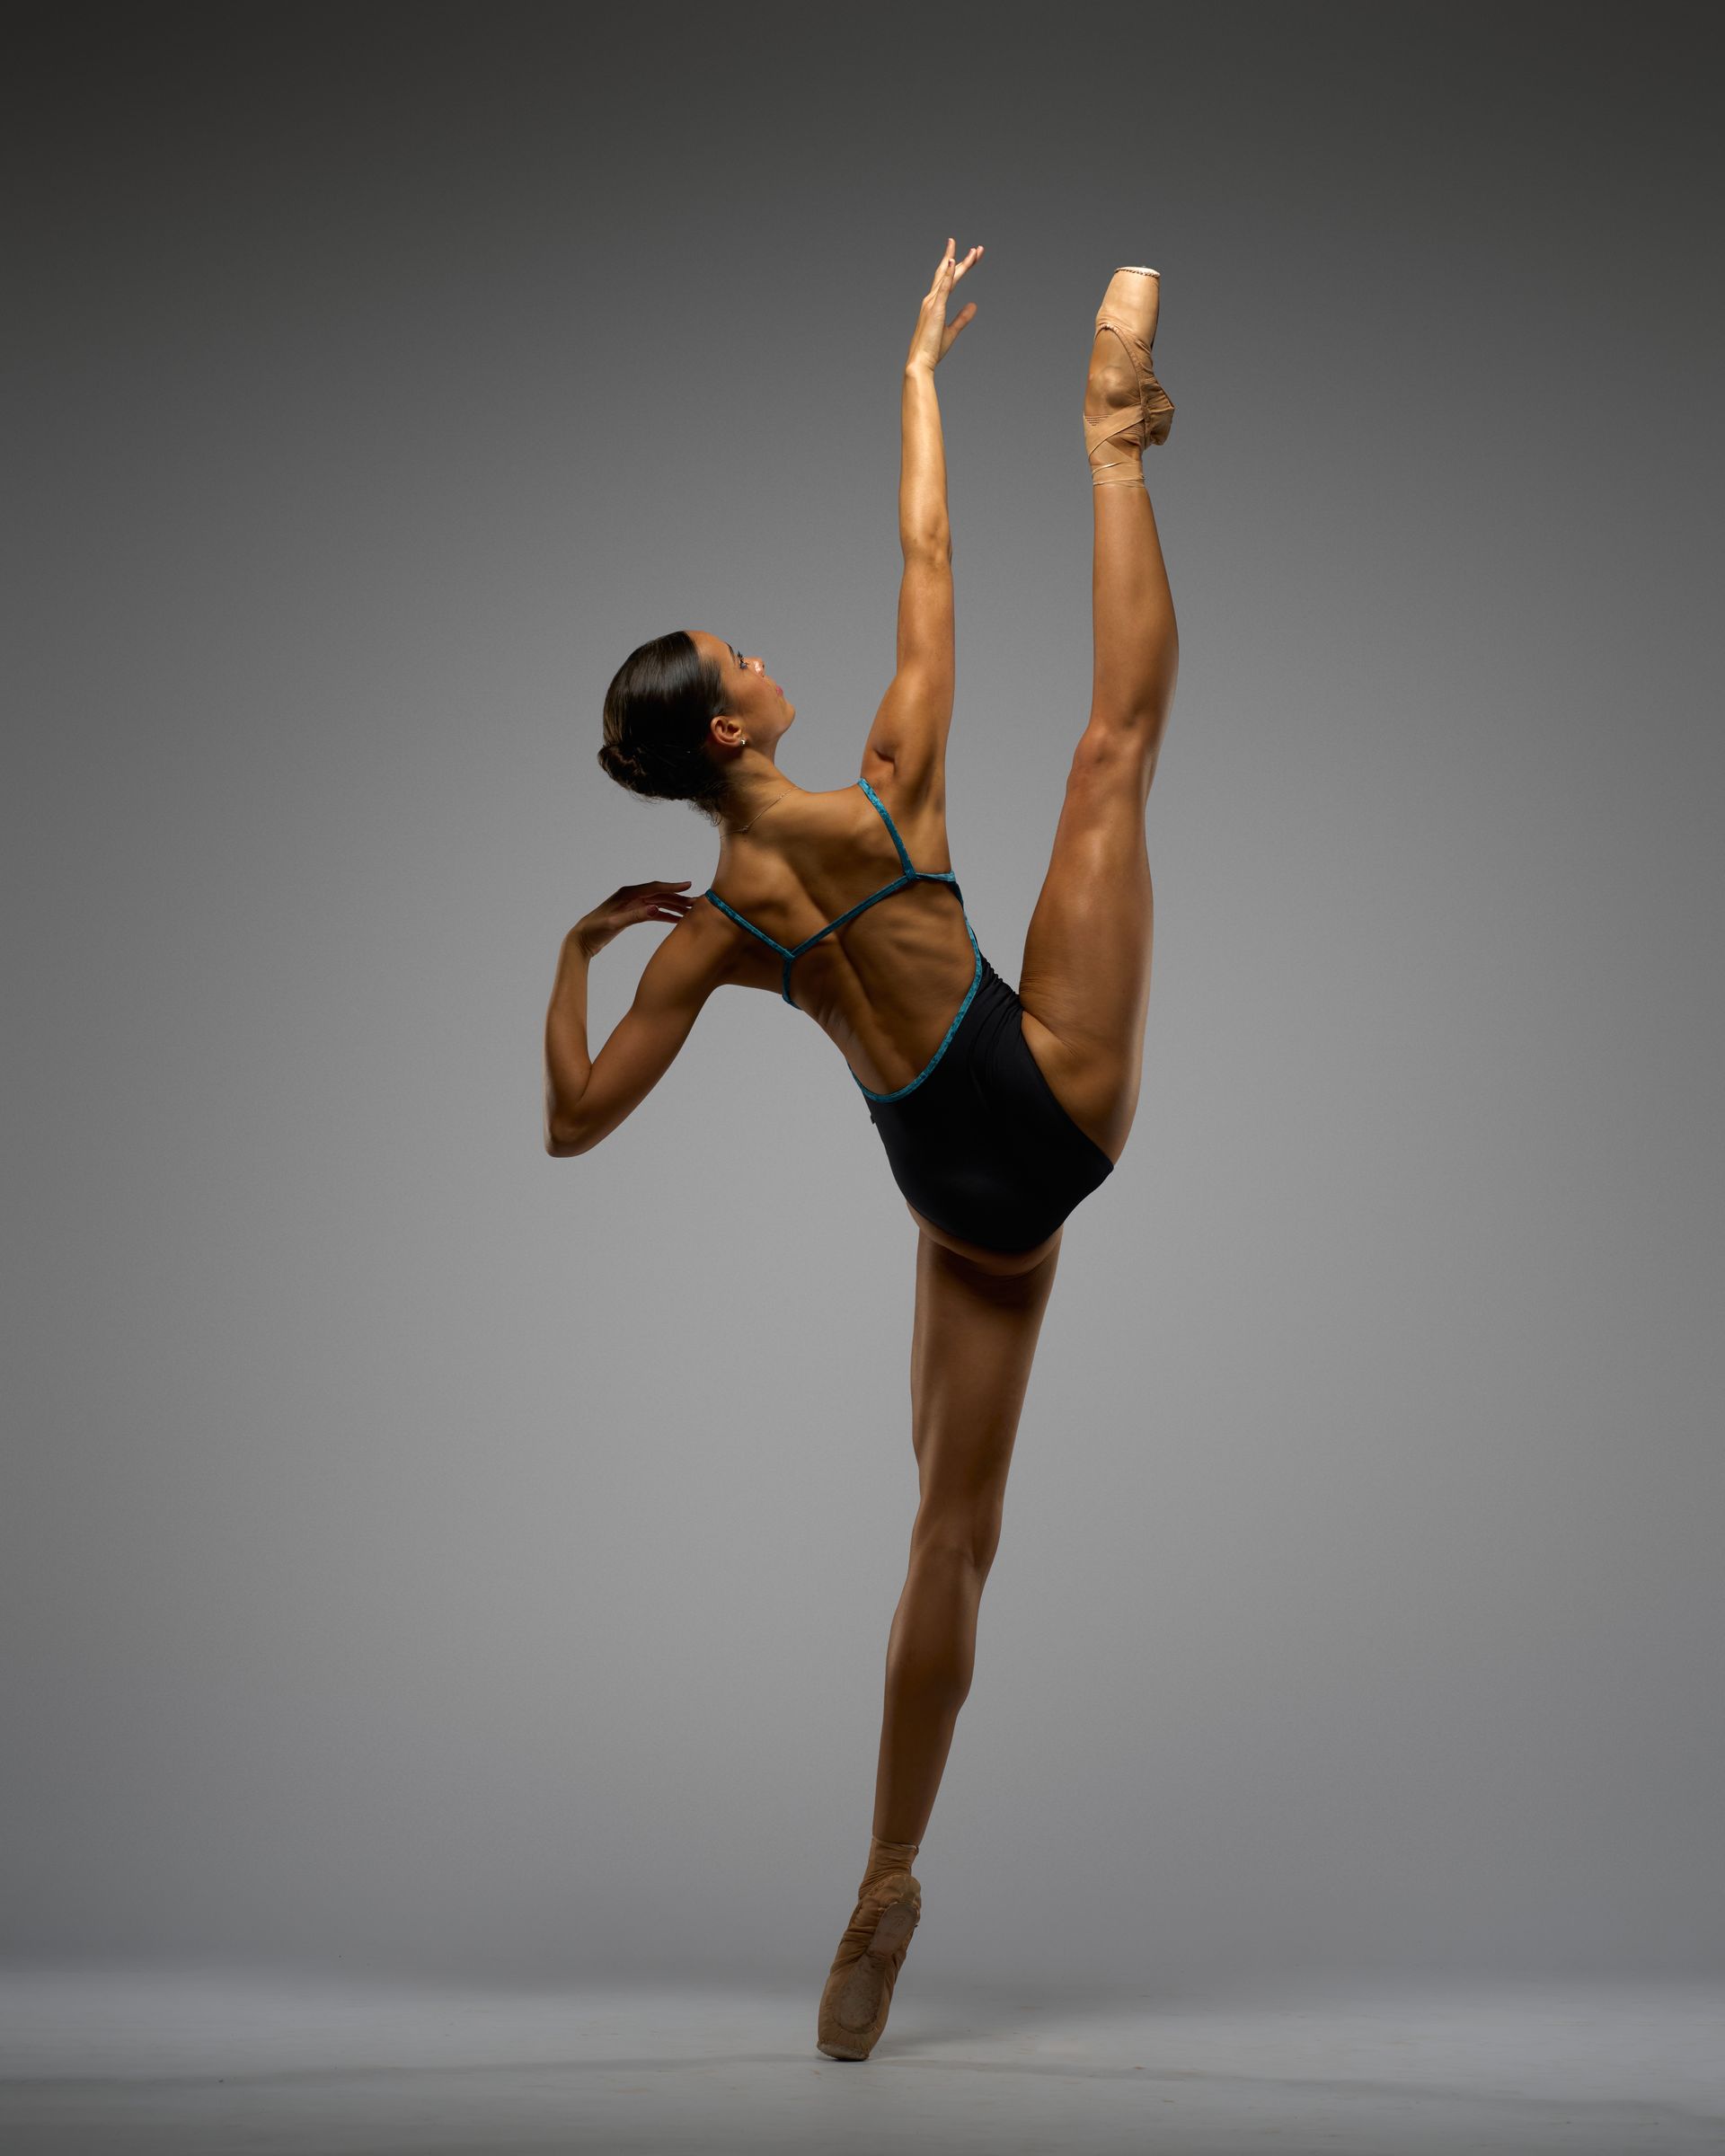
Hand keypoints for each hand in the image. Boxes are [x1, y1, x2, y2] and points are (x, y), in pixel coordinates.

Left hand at [574, 879, 693, 957]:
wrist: (581, 940)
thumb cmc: (594, 930)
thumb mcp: (615, 923)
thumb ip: (635, 916)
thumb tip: (656, 908)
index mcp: (627, 894)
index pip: (655, 887)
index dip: (672, 886)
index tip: (689, 886)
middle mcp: (631, 896)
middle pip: (660, 894)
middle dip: (678, 898)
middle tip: (696, 903)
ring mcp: (632, 905)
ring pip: (658, 903)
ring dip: (674, 907)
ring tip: (690, 912)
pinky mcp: (631, 914)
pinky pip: (653, 913)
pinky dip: (665, 915)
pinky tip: (676, 920)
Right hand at [905, 236, 981, 372]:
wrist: (920, 362)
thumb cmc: (932, 349)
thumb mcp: (951, 331)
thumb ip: (963, 317)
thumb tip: (974, 305)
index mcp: (934, 304)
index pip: (949, 280)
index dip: (961, 267)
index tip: (973, 256)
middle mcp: (930, 299)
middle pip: (948, 273)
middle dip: (963, 260)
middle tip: (978, 249)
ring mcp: (931, 303)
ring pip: (948, 277)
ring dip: (961, 263)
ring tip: (974, 251)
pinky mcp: (935, 309)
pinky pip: (943, 288)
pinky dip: (949, 274)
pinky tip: (953, 261)